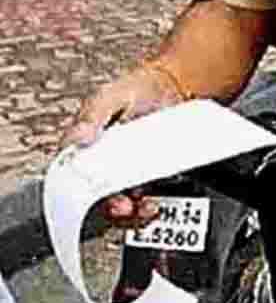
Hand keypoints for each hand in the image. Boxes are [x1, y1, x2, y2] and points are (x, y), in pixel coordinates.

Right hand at [60, 65, 186, 227]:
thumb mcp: (112, 95)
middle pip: (100, 198)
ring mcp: (129, 172)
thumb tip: (79, 137)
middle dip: (114, 209)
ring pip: (125, 204)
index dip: (82, 198)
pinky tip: (160, 202)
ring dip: (135, 213)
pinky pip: (150, 198)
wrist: (174, 89)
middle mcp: (105, 164)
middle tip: (128, 206)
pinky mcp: (152, 176)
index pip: (74, 179)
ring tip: (148, 207)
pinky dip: (154, 205)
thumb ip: (94, 115)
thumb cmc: (138, 89)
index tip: (100, 197)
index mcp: (86, 147)